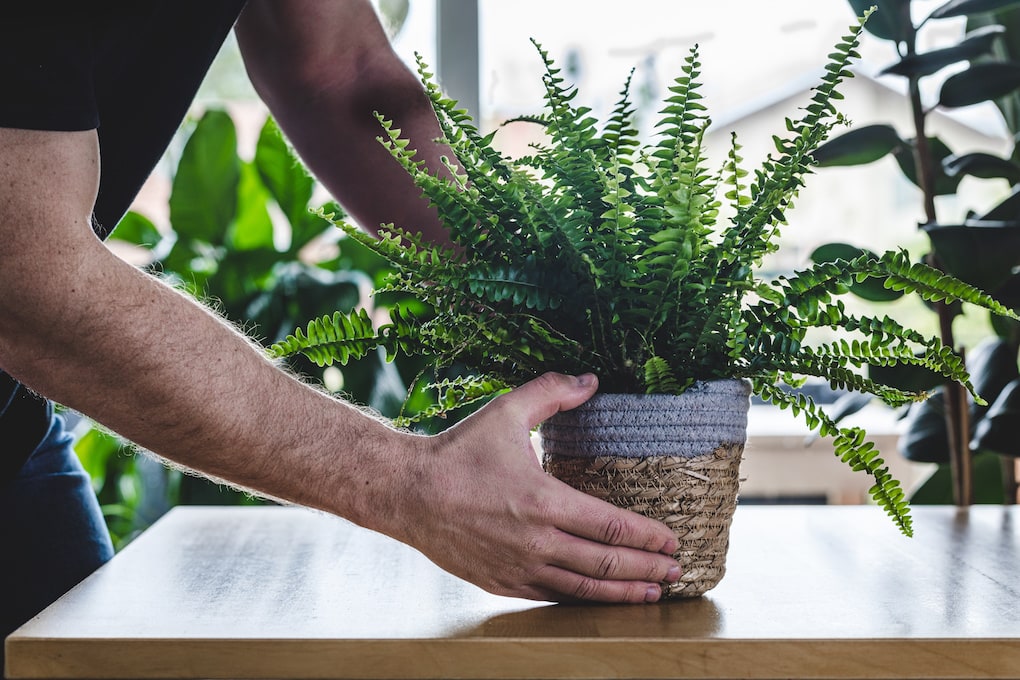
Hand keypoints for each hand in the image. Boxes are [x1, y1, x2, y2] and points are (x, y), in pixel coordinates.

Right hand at [397, 373, 681, 602]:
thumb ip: (552, 391)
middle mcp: (536, 541)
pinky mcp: (501, 583)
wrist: (407, 492)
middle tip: (677, 572)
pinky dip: (583, 600)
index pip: (612, 526)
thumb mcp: (506, 411)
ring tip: (653, 595)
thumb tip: (591, 379)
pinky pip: (553, 598)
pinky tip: (600, 598)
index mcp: (543, 500)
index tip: (672, 541)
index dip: (648, 537)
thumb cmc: (458, 452)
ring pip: (584, 589)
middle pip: (607, 563)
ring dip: (624, 594)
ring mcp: (519, 567)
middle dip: (648, 570)